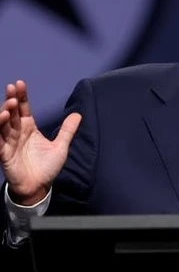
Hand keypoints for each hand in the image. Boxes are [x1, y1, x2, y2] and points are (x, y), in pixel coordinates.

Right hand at [0, 80, 80, 205]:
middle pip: (12, 113)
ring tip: (9, 105)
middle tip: (13, 89)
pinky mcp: (4, 154)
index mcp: (29, 128)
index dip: (21, 97)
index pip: (23, 109)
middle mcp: (17, 133)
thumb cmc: (47, 166)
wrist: (39, 187)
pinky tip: (2, 119)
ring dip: (4, 113)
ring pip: (3, 124)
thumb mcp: (60, 146)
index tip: (20, 83)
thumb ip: (67, 130)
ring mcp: (9, 142)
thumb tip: (78, 114)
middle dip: (11, 100)